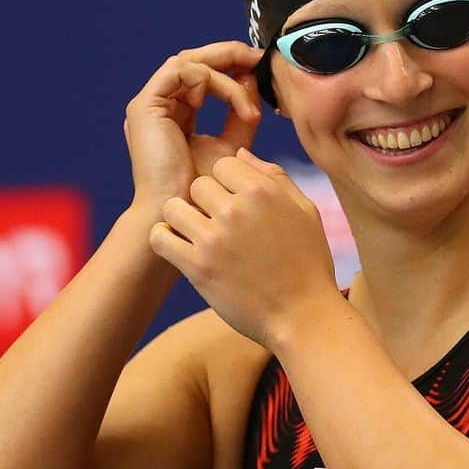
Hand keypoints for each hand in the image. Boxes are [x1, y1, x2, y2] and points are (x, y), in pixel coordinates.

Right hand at [123, 42, 263, 219]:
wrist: (179, 214)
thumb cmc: (204, 192)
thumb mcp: (232, 146)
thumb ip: (241, 115)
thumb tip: (252, 81)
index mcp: (176, 112)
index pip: (204, 75)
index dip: (232, 66)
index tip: (262, 68)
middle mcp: (160, 104)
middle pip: (194, 60)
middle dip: (229, 55)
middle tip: (259, 57)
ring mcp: (150, 104)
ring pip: (191, 63)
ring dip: (227, 76)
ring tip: (250, 105)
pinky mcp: (145, 106)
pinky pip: (182, 72)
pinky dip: (211, 82)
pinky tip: (230, 105)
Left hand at [148, 148, 339, 347]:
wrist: (304, 316)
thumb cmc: (308, 263)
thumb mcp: (305, 211)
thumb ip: (274, 177)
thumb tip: (240, 153)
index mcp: (264, 191)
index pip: (225, 162)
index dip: (228, 181)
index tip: (235, 201)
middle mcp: (237, 209)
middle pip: (198, 184)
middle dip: (206, 201)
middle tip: (218, 223)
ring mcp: (214, 238)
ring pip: (173, 207)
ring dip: (182, 218)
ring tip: (196, 233)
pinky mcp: (197, 267)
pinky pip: (160, 237)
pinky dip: (165, 239)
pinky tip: (181, 247)